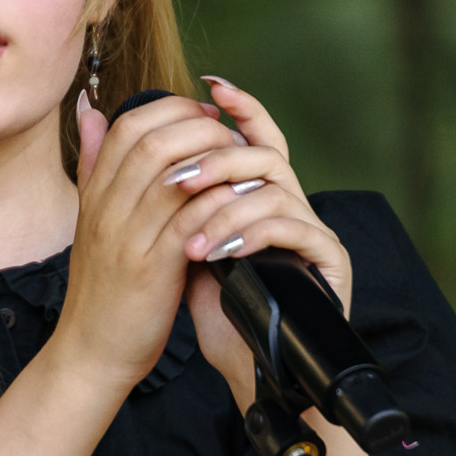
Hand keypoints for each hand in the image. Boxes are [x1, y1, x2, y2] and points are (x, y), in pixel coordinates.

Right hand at [54, 88, 247, 390]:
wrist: (91, 350)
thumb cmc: (102, 287)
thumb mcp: (91, 220)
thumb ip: (94, 166)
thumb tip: (91, 113)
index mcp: (94, 194)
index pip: (127, 126)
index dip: (170, 109)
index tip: (203, 114)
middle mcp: (106, 209)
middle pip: (152, 140)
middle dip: (198, 127)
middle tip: (228, 134)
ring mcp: (127, 237)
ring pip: (171, 174)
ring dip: (215, 160)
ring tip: (241, 163)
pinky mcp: (152, 268)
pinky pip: (188, 220)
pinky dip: (217, 202)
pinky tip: (240, 200)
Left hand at [173, 78, 353, 409]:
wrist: (251, 371)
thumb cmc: (220, 311)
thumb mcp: (185, 246)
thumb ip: (168, 198)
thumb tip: (124, 142)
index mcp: (265, 198)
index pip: (259, 136)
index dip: (242, 107)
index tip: (210, 85)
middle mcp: (296, 207)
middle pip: (268, 154)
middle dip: (220, 158)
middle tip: (179, 176)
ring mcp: (316, 232)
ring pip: (276, 189)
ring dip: (226, 206)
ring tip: (189, 236)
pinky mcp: (331, 261)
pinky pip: (293, 230)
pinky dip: (251, 234)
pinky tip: (218, 252)